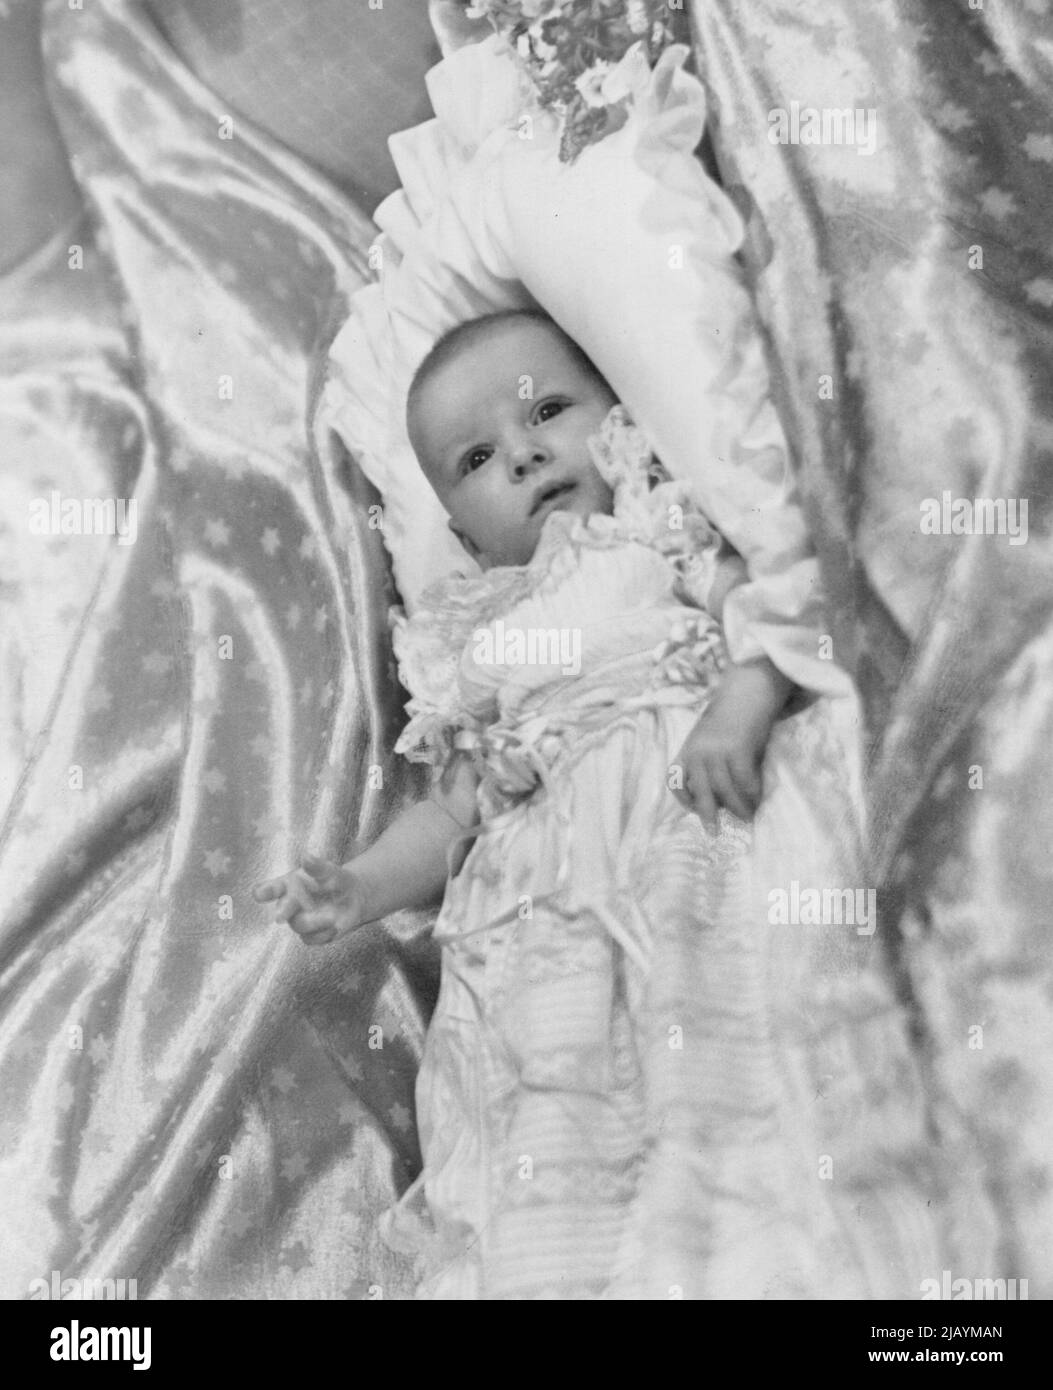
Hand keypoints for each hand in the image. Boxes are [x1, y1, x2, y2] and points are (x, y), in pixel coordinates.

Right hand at [252, 854, 373, 945]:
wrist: (353, 898)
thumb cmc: (335, 880)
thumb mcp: (330, 872)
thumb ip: (317, 867)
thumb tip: (307, 857)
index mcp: (290, 884)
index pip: (274, 887)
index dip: (266, 890)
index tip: (259, 893)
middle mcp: (290, 903)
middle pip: (282, 909)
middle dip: (283, 911)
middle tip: (280, 916)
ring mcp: (299, 920)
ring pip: (298, 925)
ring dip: (314, 922)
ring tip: (331, 916)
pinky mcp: (310, 934)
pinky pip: (311, 939)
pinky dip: (324, 934)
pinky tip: (335, 927)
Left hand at [671, 660, 791, 828]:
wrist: (747, 689)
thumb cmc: (732, 717)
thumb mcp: (711, 738)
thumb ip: (710, 762)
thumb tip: (720, 795)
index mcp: (688, 748)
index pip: (674, 779)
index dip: (682, 798)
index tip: (694, 810)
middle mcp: (698, 752)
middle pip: (700, 792)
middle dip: (707, 814)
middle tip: (715, 832)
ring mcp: (717, 751)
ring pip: (725, 790)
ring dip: (738, 808)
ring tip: (747, 817)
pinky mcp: (737, 750)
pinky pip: (744, 781)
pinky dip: (752, 794)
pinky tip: (758, 800)